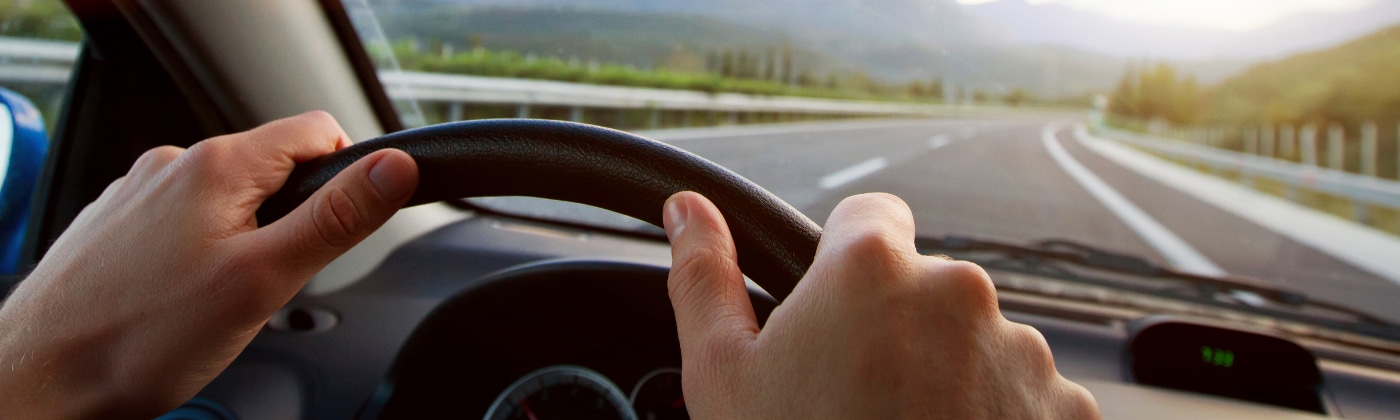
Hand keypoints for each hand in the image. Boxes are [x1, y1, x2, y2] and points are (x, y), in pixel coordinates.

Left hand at [0, 112, 417, 417]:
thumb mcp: (265, 279)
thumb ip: (337, 219)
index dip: (347, 175)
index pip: (316, 130)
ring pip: (229, 202)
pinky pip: (185, 225)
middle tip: (267, 283)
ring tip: (217, 300)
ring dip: (245, 242)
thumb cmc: (140, 338)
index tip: (342, 225)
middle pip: (274, 169)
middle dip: (291, 222)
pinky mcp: (117, 226)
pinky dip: (199, 256)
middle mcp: (172, 165)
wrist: (42, 381)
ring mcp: (138, 194)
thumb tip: (394, 169)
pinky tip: (179, 300)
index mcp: (215, 165)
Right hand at [662, 192, 1098, 418]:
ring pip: (975, 341)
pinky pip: (1024, 393)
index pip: (871, 216)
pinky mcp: (1066, 406)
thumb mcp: (723, 378)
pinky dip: (995, 417)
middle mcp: (958, 292)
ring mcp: (1022, 350)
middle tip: (855, 397)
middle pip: (924, 285)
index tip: (834, 315)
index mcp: (871, 268)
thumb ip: (704, 277)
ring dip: (948, 374)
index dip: (845, 263)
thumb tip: (687, 210)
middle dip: (896, 327)